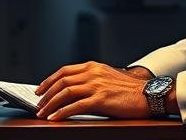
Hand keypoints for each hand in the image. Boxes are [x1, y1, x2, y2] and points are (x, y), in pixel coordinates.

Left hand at [34, 61, 153, 119]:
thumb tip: (73, 89)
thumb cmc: (129, 90)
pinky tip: (55, 118)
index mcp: (93, 66)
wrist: (147, 95)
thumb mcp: (107, 77)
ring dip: (50, 104)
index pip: (64, 71)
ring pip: (65, 93)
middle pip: (62, 81)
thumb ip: (91, 79)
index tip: (40, 89)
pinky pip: (75, 106)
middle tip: (38, 104)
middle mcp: (93, 73)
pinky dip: (62, 112)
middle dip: (46, 94)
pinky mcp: (100, 99)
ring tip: (42, 113)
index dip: (50, 80)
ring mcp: (96, 85)